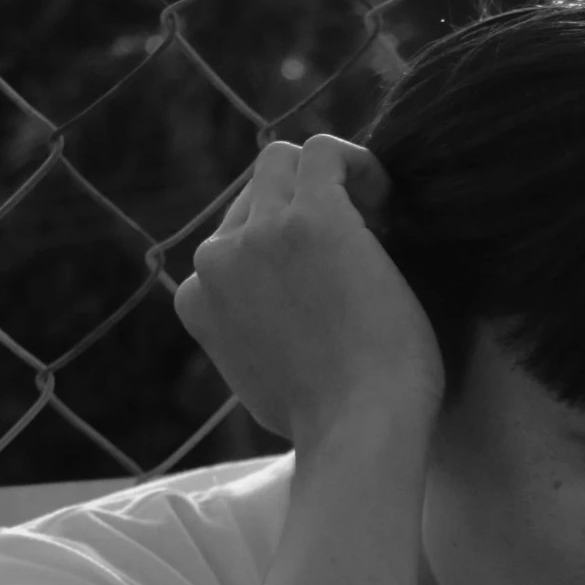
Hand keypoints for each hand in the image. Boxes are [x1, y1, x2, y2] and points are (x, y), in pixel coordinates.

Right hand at [173, 135, 444, 450]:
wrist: (359, 432)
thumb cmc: (331, 421)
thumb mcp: (260, 380)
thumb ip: (249, 335)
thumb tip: (270, 317)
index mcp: (197, 296)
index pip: (235, 236)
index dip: (287, 244)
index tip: (330, 273)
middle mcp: (216, 260)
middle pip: (257, 193)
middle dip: (304, 206)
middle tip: (359, 244)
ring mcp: (257, 236)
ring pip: (284, 161)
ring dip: (330, 181)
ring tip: (375, 220)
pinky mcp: (309, 220)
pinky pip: (325, 152)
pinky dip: (359, 165)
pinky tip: (387, 203)